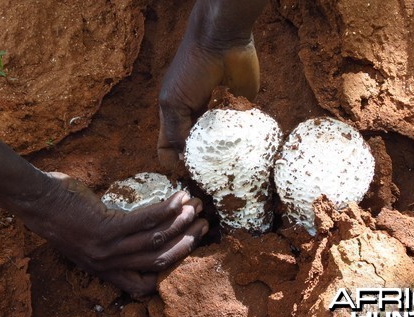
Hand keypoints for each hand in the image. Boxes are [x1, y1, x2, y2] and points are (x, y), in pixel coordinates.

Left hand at [12, 172, 208, 296]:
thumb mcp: (88, 238)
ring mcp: (107, 249)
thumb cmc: (62, 214)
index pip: (143, 284)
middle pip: (158, 261)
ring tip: (196, 208)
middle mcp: (107, 265)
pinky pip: (145, 220)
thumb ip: (113, 241)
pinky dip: (166, 209)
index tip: (187, 249)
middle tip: (202, 225)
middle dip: (185, 243)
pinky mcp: (106, 228)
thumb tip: (142, 228)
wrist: (37, 203)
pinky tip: (179, 198)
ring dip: (180, 223)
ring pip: (156, 240)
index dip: (169, 269)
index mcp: (104, 270)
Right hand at [157, 0, 266, 170]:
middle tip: (212, 176)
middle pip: (196, 152)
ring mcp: (218, 118)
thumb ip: (176, 132)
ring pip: (220, 147)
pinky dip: (242, 142)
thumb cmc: (192, 69)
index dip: (173, 163)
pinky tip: (245, 150)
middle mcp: (196, 121)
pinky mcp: (240, 112)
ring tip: (230, 167)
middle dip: (202, 165)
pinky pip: (241, 134)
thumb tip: (183, 161)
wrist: (223, 42)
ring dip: (224, 157)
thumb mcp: (174, 102)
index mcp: (175, 118)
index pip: (167, 149)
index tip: (185, 172)